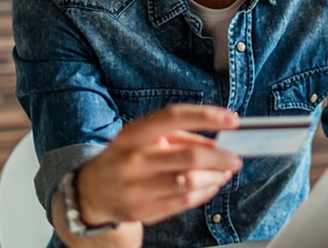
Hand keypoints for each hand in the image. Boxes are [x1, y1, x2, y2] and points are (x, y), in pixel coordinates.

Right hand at [75, 104, 242, 225]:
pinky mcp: (144, 211)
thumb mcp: (145, 137)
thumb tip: (219, 140)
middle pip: (188, 156)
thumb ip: (181, 136)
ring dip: (215, 177)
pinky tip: (212, 184)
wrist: (91, 191)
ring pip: (190, 183)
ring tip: (225, 171)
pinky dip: (206, 192)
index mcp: (133, 134)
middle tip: (236, 157)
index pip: (173, 118)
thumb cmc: (128, 156)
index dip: (206, 117)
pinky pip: (185, 201)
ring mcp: (137, 188)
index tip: (232, 120)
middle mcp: (133, 160)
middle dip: (219, 157)